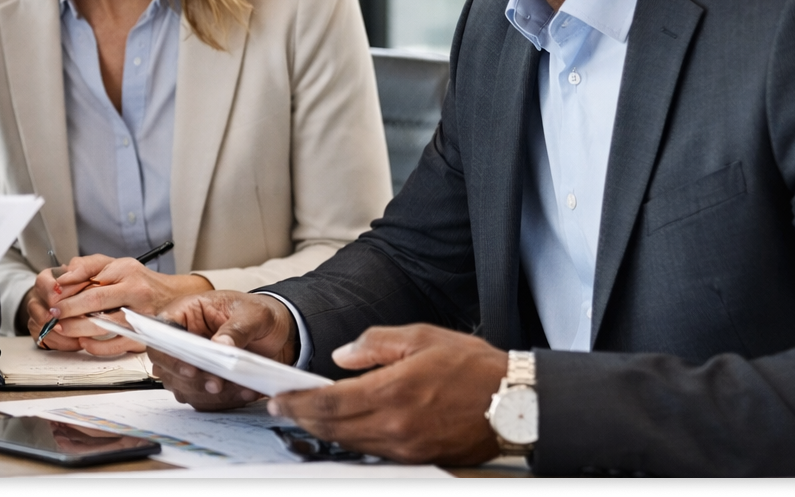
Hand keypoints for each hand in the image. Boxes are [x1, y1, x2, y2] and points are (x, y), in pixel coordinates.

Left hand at [30, 254, 211, 354]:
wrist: (170, 296)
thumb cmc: (138, 280)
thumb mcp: (113, 264)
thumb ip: (86, 266)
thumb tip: (63, 277)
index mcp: (127, 273)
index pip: (93, 284)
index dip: (69, 295)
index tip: (54, 300)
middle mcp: (136, 294)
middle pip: (97, 305)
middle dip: (70, 312)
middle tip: (54, 315)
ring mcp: (142, 317)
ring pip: (106, 327)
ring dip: (80, 329)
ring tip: (64, 328)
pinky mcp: (144, 336)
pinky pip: (118, 346)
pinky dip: (98, 346)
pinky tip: (85, 341)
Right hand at [149, 290, 297, 409]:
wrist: (277, 330)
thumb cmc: (257, 313)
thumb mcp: (253, 313)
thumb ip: (236, 328)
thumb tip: (220, 345)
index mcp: (185, 313)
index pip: (161, 333)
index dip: (169, 353)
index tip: (191, 368)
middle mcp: (182, 340)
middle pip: (166, 366)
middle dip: (191, 380)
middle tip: (216, 385)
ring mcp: (190, 363)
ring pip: (183, 387)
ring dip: (208, 394)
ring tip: (239, 388)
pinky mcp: (202, 382)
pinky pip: (202, 399)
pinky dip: (222, 402)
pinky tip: (244, 393)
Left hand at [267, 324, 504, 465]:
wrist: (516, 402)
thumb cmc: (473, 366)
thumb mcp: (422, 337)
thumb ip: (375, 344)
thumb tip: (341, 357)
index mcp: (393, 392)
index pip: (329, 403)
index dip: (297, 402)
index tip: (278, 397)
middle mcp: (396, 426)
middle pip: (333, 428)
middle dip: (302, 419)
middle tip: (281, 408)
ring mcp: (407, 447)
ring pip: (350, 443)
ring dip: (323, 431)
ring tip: (306, 416)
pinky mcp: (418, 458)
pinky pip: (373, 451)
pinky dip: (351, 439)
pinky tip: (343, 427)